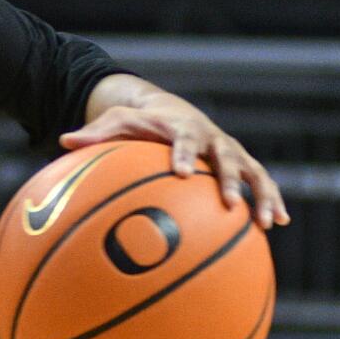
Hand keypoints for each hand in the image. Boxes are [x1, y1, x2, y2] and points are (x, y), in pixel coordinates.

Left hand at [62, 86, 288, 228]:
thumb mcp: (115, 123)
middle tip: (229, 205)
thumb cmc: (139, 123)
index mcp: (181, 127)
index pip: (183, 139)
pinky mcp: (241, 165)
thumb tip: (62, 140)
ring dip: (262, 196)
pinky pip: (260, 184)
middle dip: (229, 181)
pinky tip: (276, 226)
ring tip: (267, 223)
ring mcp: (230, 152)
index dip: (183, 154)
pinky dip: (271, 201)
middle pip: (226, 157)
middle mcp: (212, 139)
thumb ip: (94, 134)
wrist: (171, 112)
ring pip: (253, 172)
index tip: (180, 172)